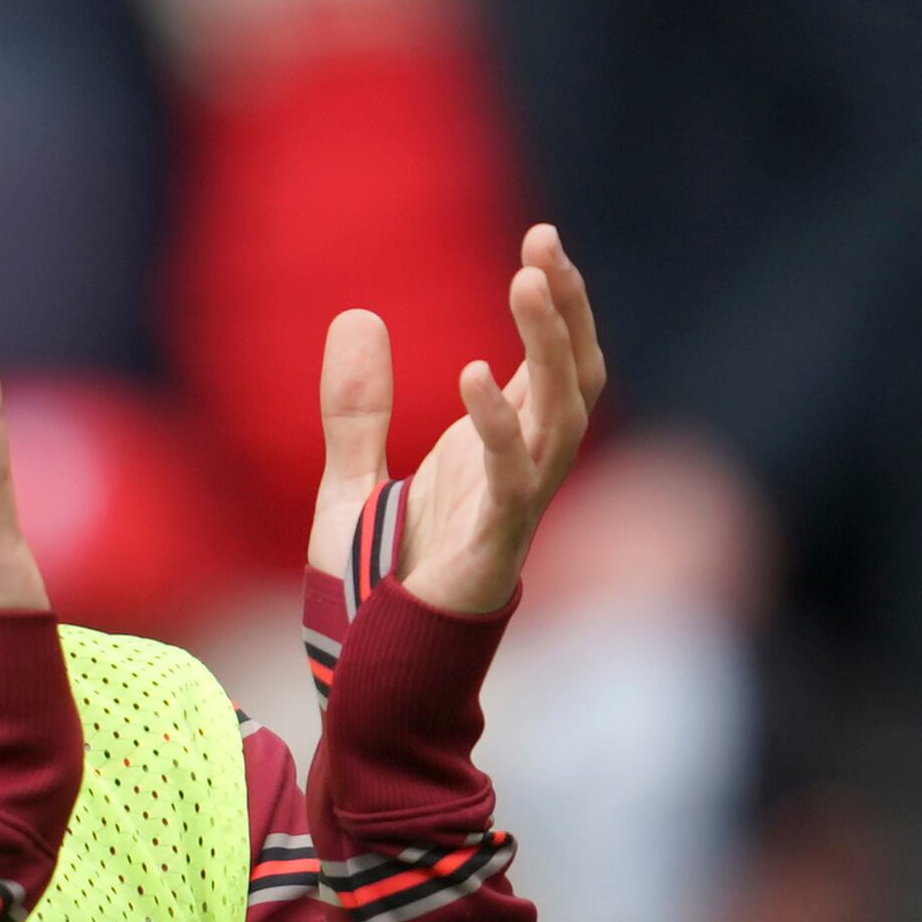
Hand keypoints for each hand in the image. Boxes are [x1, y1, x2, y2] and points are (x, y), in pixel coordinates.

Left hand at [308, 225, 607, 616]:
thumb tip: (356, 314)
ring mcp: (512, 513)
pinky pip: (514, 482)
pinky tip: (474, 373)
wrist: (371, 683)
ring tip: (528, 280)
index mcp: (496, 456)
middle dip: (567, 309)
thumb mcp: (347, 482)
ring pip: (562, 419)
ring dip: (552, 348)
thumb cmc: (373, 594)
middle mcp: (517, 477)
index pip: (551, 366)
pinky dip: (499, 426)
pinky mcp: (492, 551)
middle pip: (574, 379)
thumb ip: (356, 408)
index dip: (556, 304)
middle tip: (545, 239)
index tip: (541, 238)